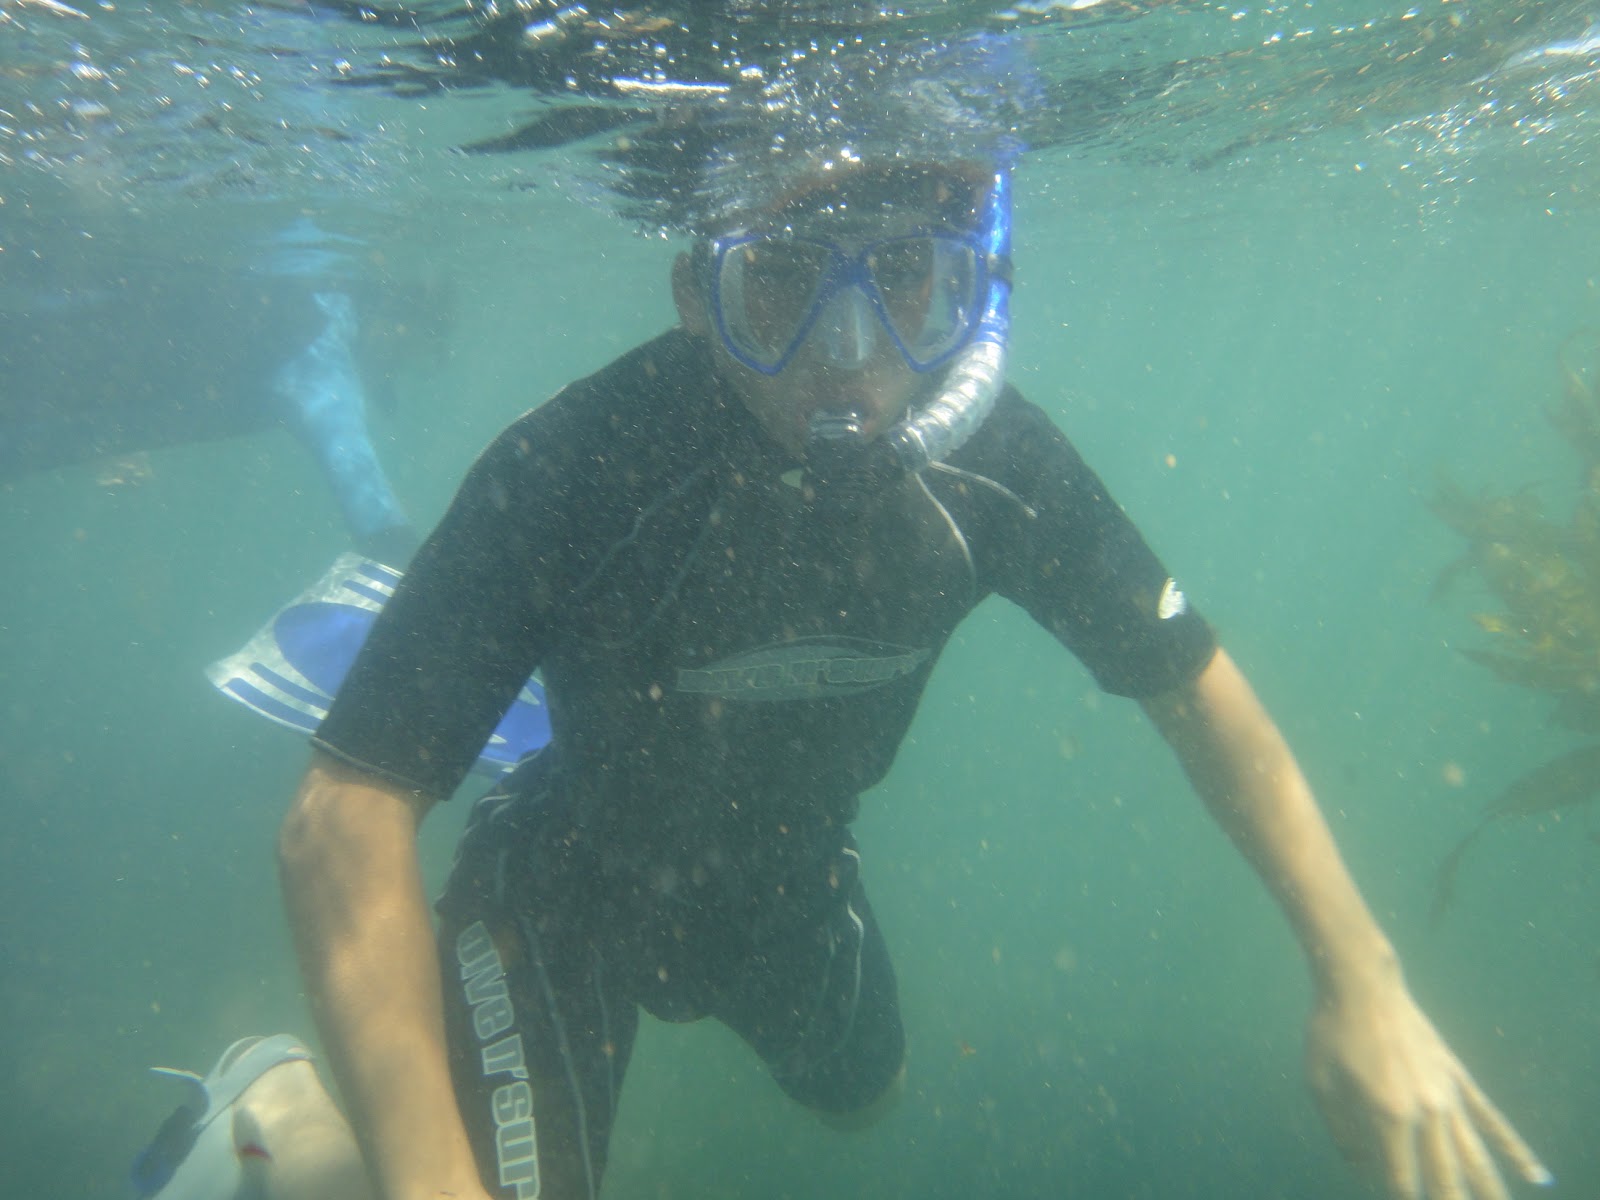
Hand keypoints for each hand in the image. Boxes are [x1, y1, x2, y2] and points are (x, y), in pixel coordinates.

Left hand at [1305, 977, 1550, 1198]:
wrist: (1362, 984)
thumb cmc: (1332, 1033)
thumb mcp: (1322, 1085)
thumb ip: (1341, 1132)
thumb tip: (1363, 1167)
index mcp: (1388, 1114)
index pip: (1401, 1178)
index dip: (1401, 1199)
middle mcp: (1426, 1110)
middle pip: (1444, 1176)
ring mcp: (1446, 1094)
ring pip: (1475, 1156)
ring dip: (1488, 1190)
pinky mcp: (1457, 1077)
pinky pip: (1491, 1120)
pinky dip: (1515, 1150)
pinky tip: (1536, 1175)